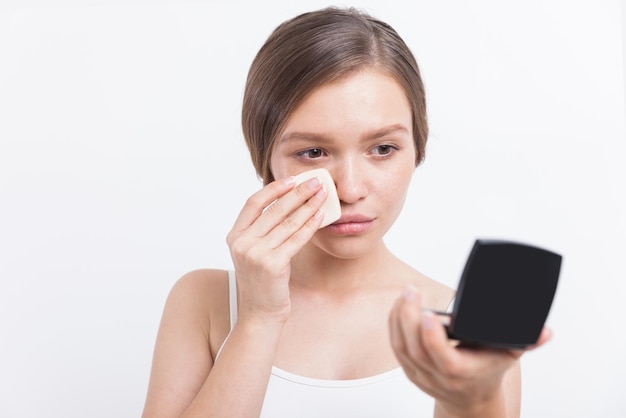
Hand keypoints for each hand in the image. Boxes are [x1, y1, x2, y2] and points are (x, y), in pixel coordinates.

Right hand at [226, 176, 326, 323]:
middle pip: (274, 210)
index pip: (253, 203)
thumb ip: (262, 230)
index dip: (273, 189)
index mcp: (234, 236)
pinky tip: (321, 216)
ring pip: (287, 223)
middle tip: (315, 182)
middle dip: (297, 193)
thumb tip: (287, 202)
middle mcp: (242, 243)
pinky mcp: (273, 265)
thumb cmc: (261, 281)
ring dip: (308, 206)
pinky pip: (296, 239)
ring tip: (322, 195)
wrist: (259, 314)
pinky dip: (310, 225)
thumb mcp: (253, 252)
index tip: (291, 179)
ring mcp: (256, 254)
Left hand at [389, 285, 550, 416]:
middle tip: (412, 290)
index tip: (430, 313)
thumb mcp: (509, 355)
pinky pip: (396, 345)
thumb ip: (527, 341)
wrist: (470, 399)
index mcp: (460, 372)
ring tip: (406, 293)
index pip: (442, 357)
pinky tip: (399, 305)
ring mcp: (419, 373)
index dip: (432, 336)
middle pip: (414, 347)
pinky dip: (394, 324)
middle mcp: (436, 375)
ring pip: (401, 345)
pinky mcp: (408, 367)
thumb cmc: (487, 372)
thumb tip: (545, 331)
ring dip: (399, 316)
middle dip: (408, 316)